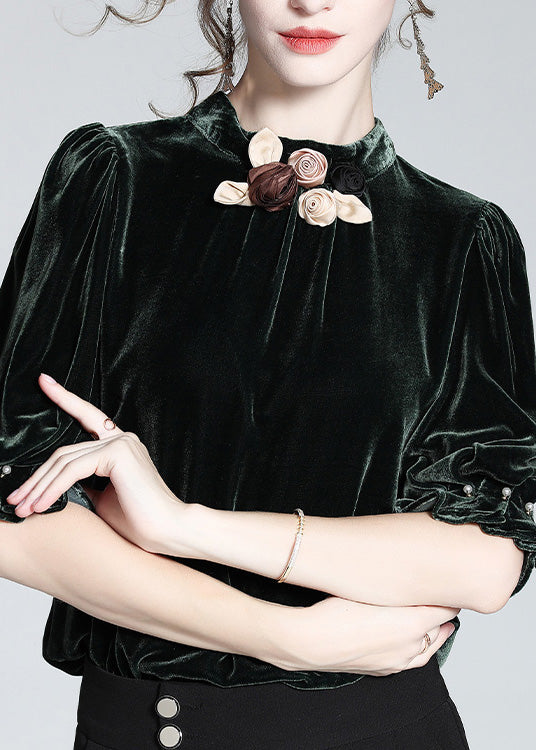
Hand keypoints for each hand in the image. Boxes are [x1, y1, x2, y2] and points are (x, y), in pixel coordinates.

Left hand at [4, 373, 184, 551]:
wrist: (167, 531)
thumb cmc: (140, 521)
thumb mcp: (103, 498)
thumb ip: (84, 484)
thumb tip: (57, 485)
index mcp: (120, 445)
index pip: (87, 417)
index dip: (65, 398)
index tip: (45, 382)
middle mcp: (121, 438)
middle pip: (63, 451)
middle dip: (35, 477)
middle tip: (14, 499)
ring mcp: (120, 443)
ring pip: (64, 460)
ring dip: (38, 487)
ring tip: (22, 508)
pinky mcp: (117, 453)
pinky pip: (73, 469)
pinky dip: (52, 488)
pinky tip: (41, 505)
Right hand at [271, 596, 458, 675]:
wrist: (312, 642)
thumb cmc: (336, 612)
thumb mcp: (373, 588)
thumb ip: (402, 585)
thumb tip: (418, 577)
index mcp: (416, 625)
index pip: (448, 607)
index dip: (448, 593)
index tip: (446, 582)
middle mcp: (413, 646)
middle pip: (442, 628)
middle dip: (443, 613)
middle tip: (440, 596)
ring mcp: (399, 661)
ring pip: (428, 647)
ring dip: (432, 633)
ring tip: (433, 620)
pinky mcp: (384, 669)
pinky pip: (410, 659)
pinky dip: (416, 648)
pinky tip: (408, 639)